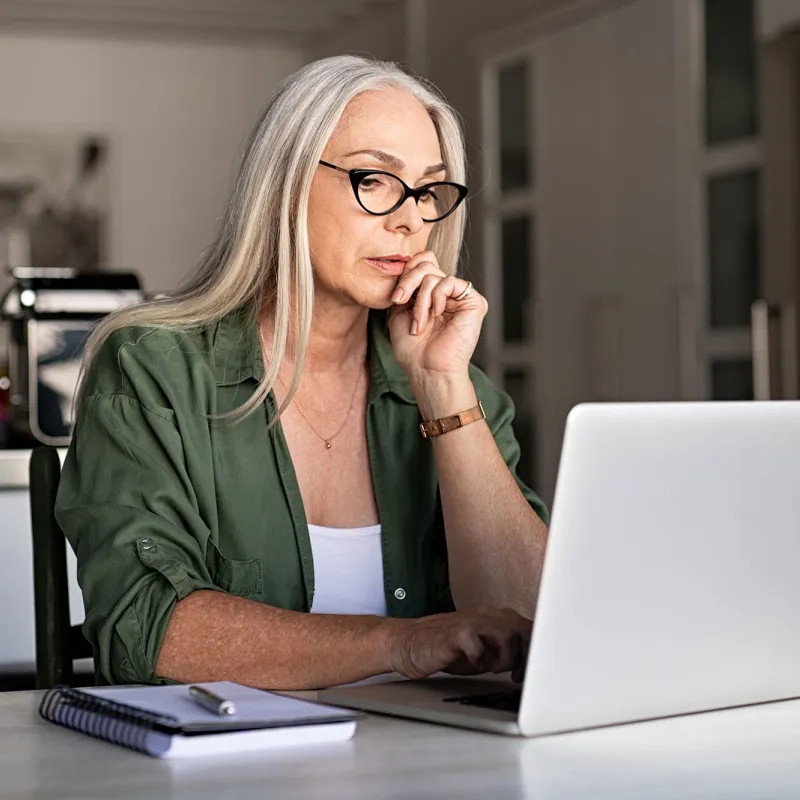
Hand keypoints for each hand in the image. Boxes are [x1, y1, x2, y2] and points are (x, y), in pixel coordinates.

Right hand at [387, 608, 531, 682]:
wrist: (409, 644)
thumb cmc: (448, 650)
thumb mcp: (485, 651)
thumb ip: (509, 651)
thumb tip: (536, 667)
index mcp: (497, 619)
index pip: (531, 630)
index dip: (537, 654)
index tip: (531, 675)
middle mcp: (488, 616)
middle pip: (526, 629)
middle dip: (525, 657)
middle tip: (515, 675)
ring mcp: (472, 622)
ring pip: (509, 635)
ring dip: (505, 659)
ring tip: (491, 668)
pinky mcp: (456, 633)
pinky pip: (479, 645)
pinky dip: (480, 659)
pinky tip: (472, 664)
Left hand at [388, 251, 486, 379]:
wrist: (428, 370)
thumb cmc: (413, 349)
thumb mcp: (399, 311)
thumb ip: (406, 286)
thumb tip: (407, 263)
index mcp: (431, 294)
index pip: (422, 263)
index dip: (407, 271)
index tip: (395, 295)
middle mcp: (447, 293)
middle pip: (426, 263)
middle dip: (408, 282)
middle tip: (399, 301)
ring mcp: (460, 297)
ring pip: (434, 274)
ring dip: (420, 300)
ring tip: (418, 323)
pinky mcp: (474, 301)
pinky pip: (449, 282)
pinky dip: (436, 297)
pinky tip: (436, 315)